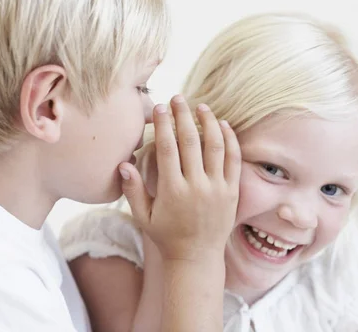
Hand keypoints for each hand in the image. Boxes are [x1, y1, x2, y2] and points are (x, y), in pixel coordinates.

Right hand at [118, 94, 240, 261]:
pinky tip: (222, 125)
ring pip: (215, 147)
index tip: (160, 108)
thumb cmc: (166, 236)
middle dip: (183, 116)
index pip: (168, 149)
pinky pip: (234, 160)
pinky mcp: (232, 192)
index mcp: (173, 191)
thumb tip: (123, 163)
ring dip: (208, 123)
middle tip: (178, 99)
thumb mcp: (143, 216)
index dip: (163, 125)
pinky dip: (229, 140)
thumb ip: (133, 189)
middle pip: (190, 142)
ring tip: (201, 107)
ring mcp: (217, 189)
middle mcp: (196, 187)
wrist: (197, 257)